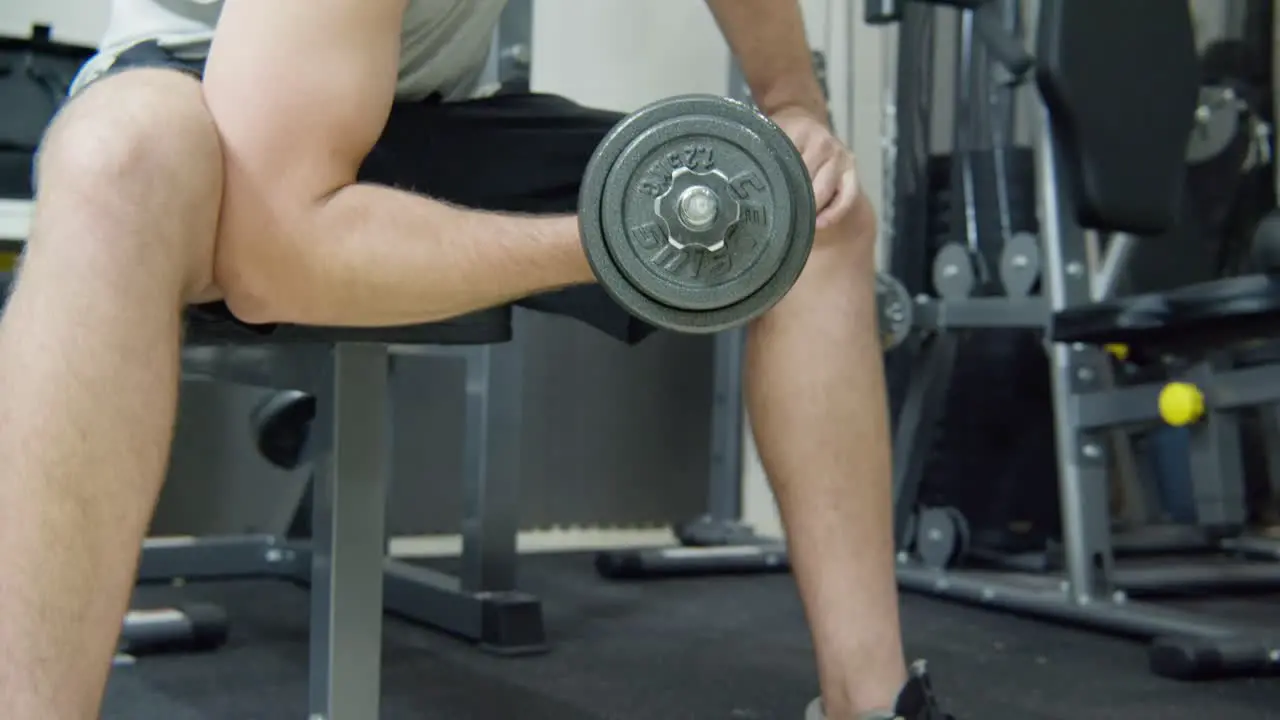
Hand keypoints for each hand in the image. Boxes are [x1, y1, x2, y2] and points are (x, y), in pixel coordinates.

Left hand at [768, 106, 860, 231]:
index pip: (787, 164)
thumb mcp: (770, 137)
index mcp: (800, 132)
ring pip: (823, 192)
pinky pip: (846, 198)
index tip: (761, 200)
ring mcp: (840, 156)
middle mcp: (823, 143)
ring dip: (810, 210)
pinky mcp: (852, 171)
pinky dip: (833, 214)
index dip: (775, 184)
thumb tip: (747, 181)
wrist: (807, 124)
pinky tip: (819, 224)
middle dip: (791, 201)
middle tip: (776, 216)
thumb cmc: (783, 138)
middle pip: (806, 181)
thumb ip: (761, 153)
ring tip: (794, 222)